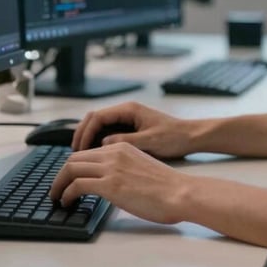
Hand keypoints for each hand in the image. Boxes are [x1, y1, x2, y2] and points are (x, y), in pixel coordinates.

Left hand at [49, 143, 186, 223]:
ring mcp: (111, 168)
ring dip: (58, 184)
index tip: (68, 179)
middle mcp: (114, 152)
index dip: (74, 167)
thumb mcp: (141, 168)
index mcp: (122, 147)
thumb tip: (111, 184)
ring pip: (71, 169)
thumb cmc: (168, 187)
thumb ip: (124, 169)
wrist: (180, 192)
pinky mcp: (110, 185)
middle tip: (56, 189)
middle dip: (61, 174)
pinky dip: (66, 193)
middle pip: (75, 158)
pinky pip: (77, 185)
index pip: (88, 153)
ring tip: (56, 197)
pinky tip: (66, 202)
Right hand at [71, 101, 193, 158]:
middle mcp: (126, 112)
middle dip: (82, 134)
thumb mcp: (150, 141)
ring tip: (81, 157)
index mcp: (129, 110)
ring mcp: (128, 120)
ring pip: (100, 125)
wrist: (192, 137)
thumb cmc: (174, 137)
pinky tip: (96, 157)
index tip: (79, 149)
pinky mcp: (131, 129)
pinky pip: (108, 132)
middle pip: (94, 119)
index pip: (97, 117)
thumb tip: (103, 144)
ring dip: (89, 138)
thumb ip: (126, 141)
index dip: (85, 133)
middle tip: (74, 153)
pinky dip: (99, 142)